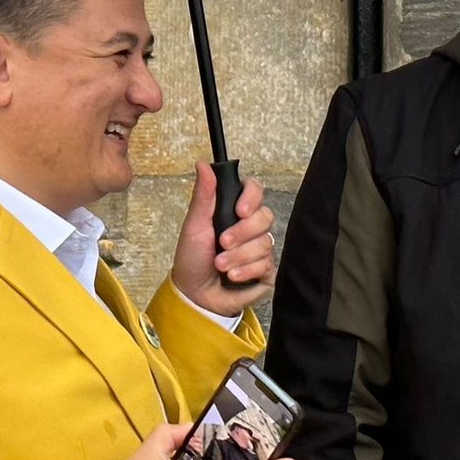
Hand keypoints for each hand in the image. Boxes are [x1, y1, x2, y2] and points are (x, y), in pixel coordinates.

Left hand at [171, 163, 275, 316]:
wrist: (195, 295)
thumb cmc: (192, 258)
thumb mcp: (194, 225)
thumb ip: (204, 195)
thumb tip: (202, 164)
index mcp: (234, 209)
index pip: (255, 189)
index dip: (252, 197)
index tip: (239, 210)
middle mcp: (250, 225)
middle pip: (265, 215)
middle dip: (242, 232)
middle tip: (222, 243)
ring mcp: (259, 247)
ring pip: (265, 242)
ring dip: (239, 256)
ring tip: (220, 265)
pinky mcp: (266, 269)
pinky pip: (267, 263)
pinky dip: (246, 270)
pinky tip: (232, 276)